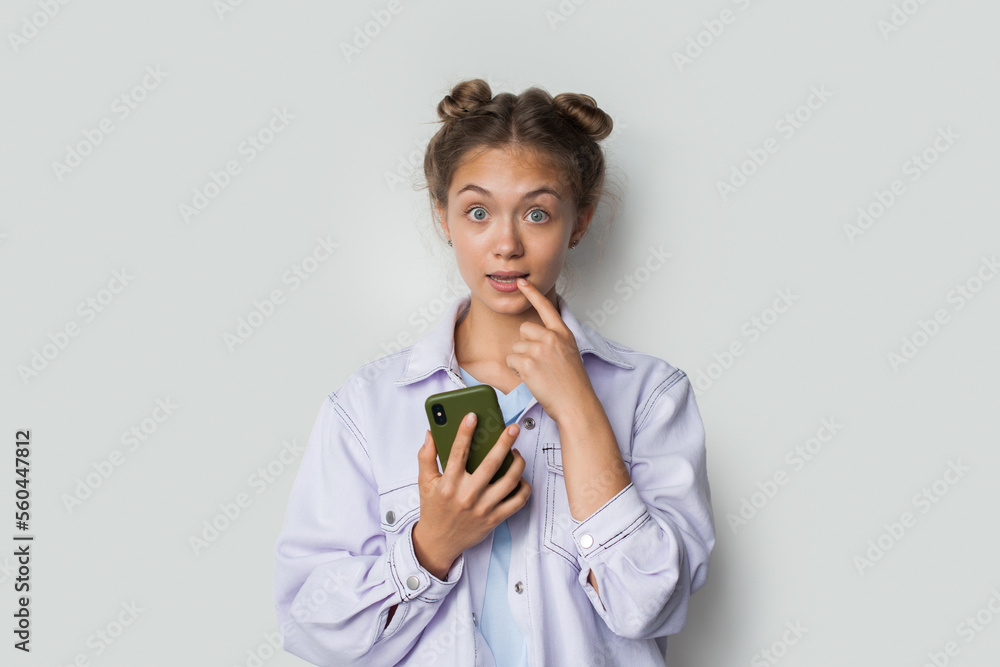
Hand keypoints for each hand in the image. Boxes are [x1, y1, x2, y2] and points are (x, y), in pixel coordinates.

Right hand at [413, 413, 530, 578]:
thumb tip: (431, 433)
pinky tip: (520, 477)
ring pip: (509, 481)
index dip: (465, 432)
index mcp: (449, 484)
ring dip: (517, 463)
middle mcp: (467, 495)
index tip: (473, 416)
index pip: (458, 452)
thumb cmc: (433, 509)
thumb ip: (427, 456)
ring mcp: (483, 508)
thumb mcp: (425, 482)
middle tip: (513, 428)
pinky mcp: (495, 519)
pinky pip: (517, 501)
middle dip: (504, 442)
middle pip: (491, 463)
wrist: (439, 543)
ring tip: (517, 453)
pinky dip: (523, 487)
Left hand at [508, 277, 595, 422]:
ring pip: (516, 348)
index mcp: (563, 334)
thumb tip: (535, 338)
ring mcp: (539, 350)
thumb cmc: (573, 384)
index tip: (522, 282)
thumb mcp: (570, 354)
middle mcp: (551, 338)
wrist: (576, 404)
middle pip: (524, 329)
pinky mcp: (528, 364)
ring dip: (521, 361)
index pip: (546, 307)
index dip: (532, 293)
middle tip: (539, 362)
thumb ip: (555, 342)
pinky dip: (517, 371)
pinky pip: (511, 361)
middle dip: (525, 345)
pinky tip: (532, 379)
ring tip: (538, 374)